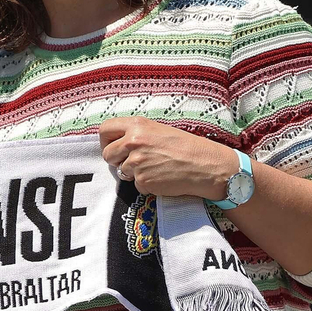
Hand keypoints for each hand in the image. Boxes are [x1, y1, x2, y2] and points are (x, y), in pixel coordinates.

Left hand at [97, 117, 240, 200]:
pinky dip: (146, 183)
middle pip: (107, 154)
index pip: (105, 129)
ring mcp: (136, 162)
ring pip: (121, 171)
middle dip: (115, 160)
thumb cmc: (186, 147)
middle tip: (132, 161)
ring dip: (134, 173)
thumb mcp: (159, 130)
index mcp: (137, 125)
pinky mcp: (143, 180)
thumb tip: (117, 143)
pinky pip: (136, 184)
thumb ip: (135, 134)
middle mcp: (133, 142)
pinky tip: (162, 177)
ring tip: (155, 167)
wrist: (206, 165)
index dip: (106, 140)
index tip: (112, 146)